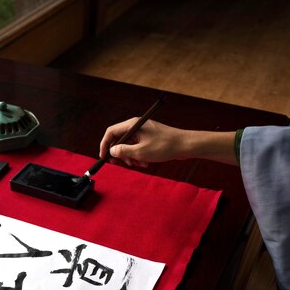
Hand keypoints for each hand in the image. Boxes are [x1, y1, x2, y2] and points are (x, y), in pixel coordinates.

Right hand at [99, 119, 237, 166]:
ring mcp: (143, 132)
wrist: (185, 145)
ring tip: (139, 164)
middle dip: (120, 154)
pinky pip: (138, 147)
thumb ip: (123, 151)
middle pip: (119, 139)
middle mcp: (137, 126)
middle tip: (122, 164)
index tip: (104, 157)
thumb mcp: (140, 151)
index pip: (111, 132)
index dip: (105, 144)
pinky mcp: (149, 138)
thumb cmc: (165, 146)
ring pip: (129, 145)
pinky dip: (138, 156)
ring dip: (130, 157)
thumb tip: (112, 151)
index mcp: (133, 125)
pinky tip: (145, 163)